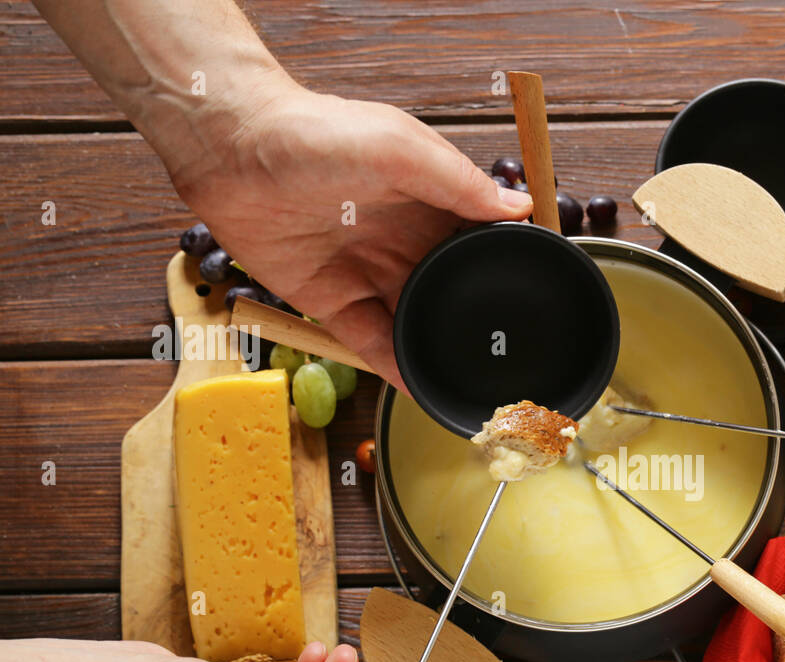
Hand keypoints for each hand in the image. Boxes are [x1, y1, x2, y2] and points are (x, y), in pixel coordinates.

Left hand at [172, 84, 532, 388]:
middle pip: (449, 287)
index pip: (477, 236)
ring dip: (439, 347)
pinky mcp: (329, 299)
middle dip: (474, 315)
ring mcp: (366, 271)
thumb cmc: (314, 132)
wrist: (231, 148)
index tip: (533, 291)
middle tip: (508, 353)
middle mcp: (401, 238)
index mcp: (426, 199)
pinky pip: (371, 341)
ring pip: (415, 320)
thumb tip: (519, 206)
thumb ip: (459, 182)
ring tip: (471, 380)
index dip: (502, 262)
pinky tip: (421, 386)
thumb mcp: (401, 148)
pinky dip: (396, 366)